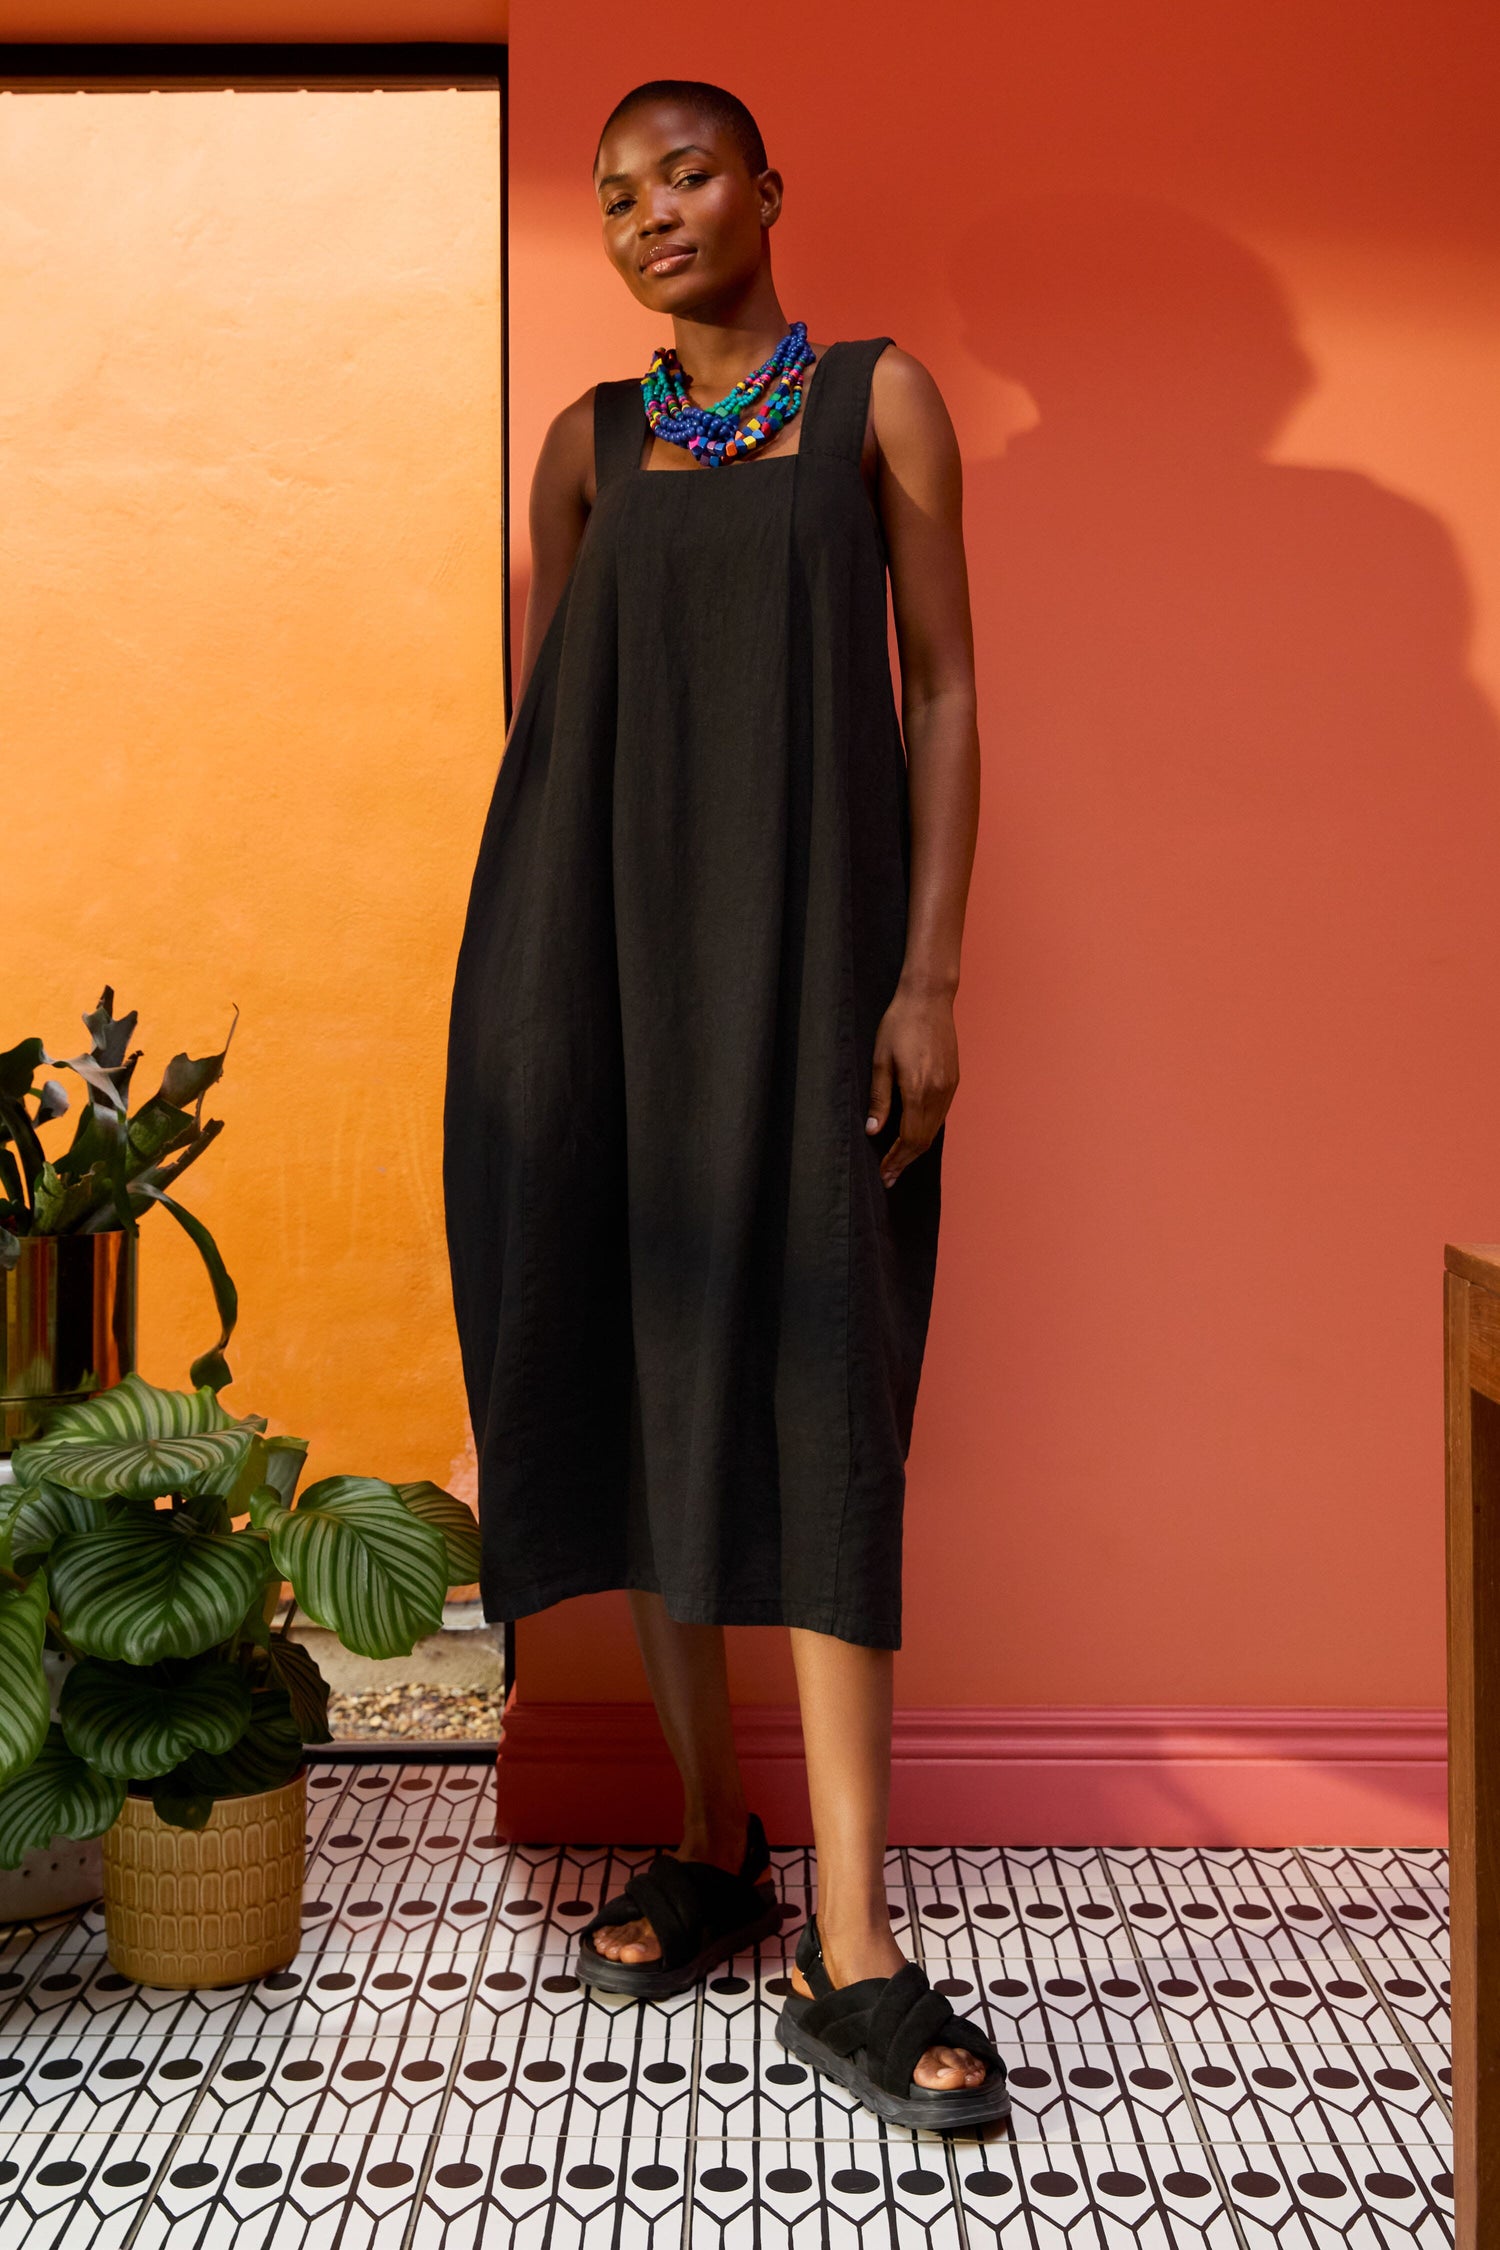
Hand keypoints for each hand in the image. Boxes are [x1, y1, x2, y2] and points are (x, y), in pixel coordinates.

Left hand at [865, 985, 957, 1187]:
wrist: (929, 999)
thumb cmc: (899, 1024)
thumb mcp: (880, 1061)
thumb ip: (879, 1098)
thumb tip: (873, 1130)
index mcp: (918, 1089)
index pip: (908, 1138)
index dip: (896, 1159)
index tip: (884, 1173)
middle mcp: (938, 1092)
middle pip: (924, 1140)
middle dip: (906, 1161)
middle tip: (889, 1177)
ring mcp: (949, 1087)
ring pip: (934, 1130)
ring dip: (916, 1149)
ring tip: (899, 1162)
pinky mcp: (954, 1080)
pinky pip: (941, 1115)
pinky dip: (927, 1131)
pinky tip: (914, 1136)